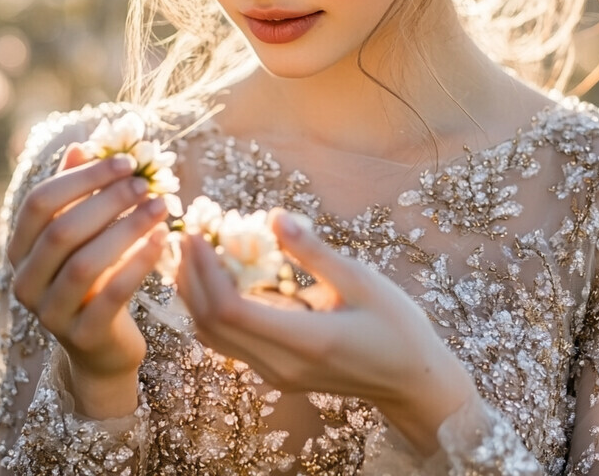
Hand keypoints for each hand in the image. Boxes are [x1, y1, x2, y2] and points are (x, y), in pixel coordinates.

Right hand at [7, 142, 168, 416]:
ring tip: (161, 207)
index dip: (83, 177)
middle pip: (62, 230)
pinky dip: (139, 263)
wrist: (103, 348)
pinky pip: (111, 295)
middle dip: (109, 200)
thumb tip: (81, 145)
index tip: (126, 162)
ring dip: (127, 228)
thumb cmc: (97, 278)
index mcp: (20, 249)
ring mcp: (50, 314)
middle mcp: (25, 281)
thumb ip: (78, 193)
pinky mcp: (82, 336)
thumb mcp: (85, 235)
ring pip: (85, 263)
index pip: (40, 202)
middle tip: (147, 184)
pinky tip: (164, 239)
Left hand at [176, 207, 477, 453]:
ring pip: (213, 338)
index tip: (198, 234)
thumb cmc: (395, 326)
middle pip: (210, 325)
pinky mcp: (277, 374)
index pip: (229, 309)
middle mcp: (280, 364)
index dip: (205, 270)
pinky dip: (212, 310)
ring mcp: (275, 375)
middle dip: (190, 278)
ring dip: (195, 295)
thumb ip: (312, 251)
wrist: (410, 382)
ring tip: (194, 253)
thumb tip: (272, 216)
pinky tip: (218, 279)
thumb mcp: (360, 280)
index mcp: (304, 340)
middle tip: (188, 235)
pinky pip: (228, 343)